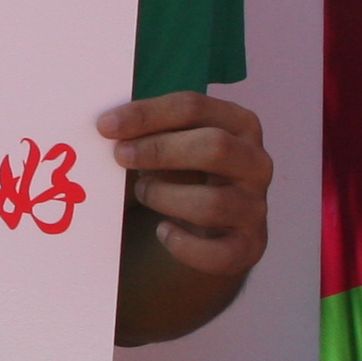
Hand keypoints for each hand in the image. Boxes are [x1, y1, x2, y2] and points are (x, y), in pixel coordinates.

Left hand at [95, 91, 272, 279]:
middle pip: (215, 147)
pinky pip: (218, 253)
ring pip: (212, 203)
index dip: (147, 114)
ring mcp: (255, 207)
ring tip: (144, 193)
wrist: (210, 229)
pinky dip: (184, 245)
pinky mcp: (248, 247)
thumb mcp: (172, 144)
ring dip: (165, 197)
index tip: (106, 125)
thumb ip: (149, 132)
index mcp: (238, 124)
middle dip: (160, 150)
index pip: (194, 107)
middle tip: (120, 156)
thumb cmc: (183, 173)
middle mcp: (255, 163)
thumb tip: (106, 127)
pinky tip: (163, 231)